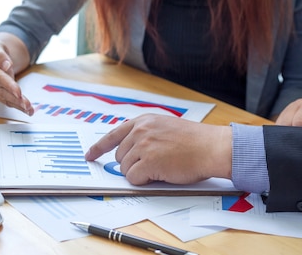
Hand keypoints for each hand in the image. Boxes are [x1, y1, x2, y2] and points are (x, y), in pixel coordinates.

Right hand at [0, 33, 33, 114]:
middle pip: (0, 91)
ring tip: (29, 109)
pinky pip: (7, 101)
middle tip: (27, 104)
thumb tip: (6, 65)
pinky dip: (17, 106)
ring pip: (4, 99)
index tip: (18, 92)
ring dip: (17, 105)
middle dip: (14, 99)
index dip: (8, 85)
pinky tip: (27, 110)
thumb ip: (0, 55)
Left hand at [85, 114, 231, 184]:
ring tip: (161, 166)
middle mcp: (140, 131)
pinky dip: (144, 181)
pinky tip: (160, 174)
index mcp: (143, 121)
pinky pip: (133, 178)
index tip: (89, 155)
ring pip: (125, 169)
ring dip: (139, 173)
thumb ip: (145, 135)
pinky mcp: (148, 161)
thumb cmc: (194, 141)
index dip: (98, 147)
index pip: (113, 134)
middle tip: (153, 164)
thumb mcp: (164, 127)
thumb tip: (128, 152)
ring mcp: (143, 145)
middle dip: (132, 164)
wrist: (211, 147)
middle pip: (119, 156)